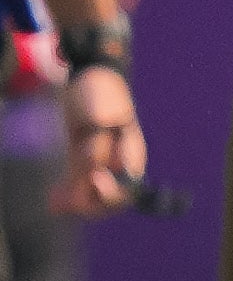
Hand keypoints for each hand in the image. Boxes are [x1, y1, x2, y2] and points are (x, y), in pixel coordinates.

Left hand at [50, 64, 141, 216]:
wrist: (92, 77)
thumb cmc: (101, 92)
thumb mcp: (102, 114)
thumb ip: (100, 142)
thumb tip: (97, 168)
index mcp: (131, 153)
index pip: (129, 189)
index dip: (112, 192)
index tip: (94, 178)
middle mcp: (119, 163)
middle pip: (111, 199)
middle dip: (90, 203)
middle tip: (68, 201)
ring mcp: (101, 162)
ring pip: (92, 194)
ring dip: (75, 202)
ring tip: (56, 203)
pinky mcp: (84, 158)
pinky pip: (78, 183)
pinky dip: (67, 193)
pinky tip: (54, 199)